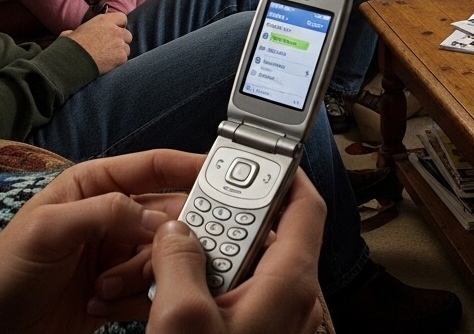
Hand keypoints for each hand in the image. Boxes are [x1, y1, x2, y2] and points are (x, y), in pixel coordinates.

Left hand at [0, 150, 191, 333]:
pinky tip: (107, 303)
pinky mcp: (120, 289)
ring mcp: (118, 254)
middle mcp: (111, 217)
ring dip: (147, 274)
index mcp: (94, 186)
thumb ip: (103, 212)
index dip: (192, 166)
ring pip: (165, 255)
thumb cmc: (0, 272)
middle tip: (175, 253)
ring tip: (107, 287)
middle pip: (169, 215)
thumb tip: (157, 216)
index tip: (227, 175)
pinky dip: (142, 298)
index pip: (153, 167)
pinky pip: (154, 288)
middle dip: (173, 236)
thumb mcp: (46, 231)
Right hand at [62, 11, 131, 73]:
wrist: (73, 61)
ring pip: (127, 48)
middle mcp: (114, 30)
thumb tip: (70, 33)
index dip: (119, 25)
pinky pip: (124, 59)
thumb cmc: (70, 46)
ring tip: (107, 57)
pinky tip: (108, 64)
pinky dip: (118, 62)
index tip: (115, 31)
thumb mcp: (71, 32)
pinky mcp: (121, 57)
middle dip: (121, 41)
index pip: (122, 18)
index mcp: (104, 20)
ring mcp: (119, 43)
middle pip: (127, 34)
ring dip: (120, 52)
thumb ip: (78, 30)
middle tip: (111, 47)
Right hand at [144, 169, 324, 333]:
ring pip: (246, 264)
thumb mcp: (181, 318)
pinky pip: (237, 292)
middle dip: (224, 217)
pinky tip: (174, 293)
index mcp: (289, 284)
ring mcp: (276, 317)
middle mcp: (291, 298)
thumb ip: (177, 263)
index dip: (284, 173)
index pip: (305, 206)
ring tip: (168, 263)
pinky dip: (208, 283)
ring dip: (208, 255)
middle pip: (267, 233)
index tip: (255, 157)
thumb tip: (174, 231)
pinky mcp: (257, 331)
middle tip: (185, 216)